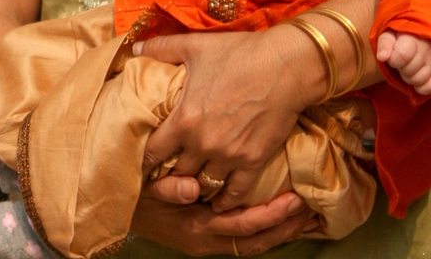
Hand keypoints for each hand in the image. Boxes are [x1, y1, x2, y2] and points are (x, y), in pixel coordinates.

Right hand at [130, 192, 313, 255]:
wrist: (118, 211)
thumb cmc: (133, 193)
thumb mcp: (145, 188)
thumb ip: (167, 188)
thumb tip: (192, 187)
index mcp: (195, 226)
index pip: (242, 224)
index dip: (271, 214)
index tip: (294, 198)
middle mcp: (206, 240)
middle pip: (256, 240)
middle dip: (286, 226)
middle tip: (312, 208)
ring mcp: (207, 242)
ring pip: (253, 243)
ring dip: (280, 231)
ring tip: (306, 215)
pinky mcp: (206, 238)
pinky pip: (243, 239)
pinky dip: (265, 230)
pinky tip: (280, 217)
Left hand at [136, 25, 318, 212]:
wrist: (285, 66)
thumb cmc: (238, 53)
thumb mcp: (195, 46)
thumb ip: (161, 49)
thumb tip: (135, 50)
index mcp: (184, 119)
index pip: (152, 152)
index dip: (144, 158)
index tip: (141, 159)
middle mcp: (203, 143)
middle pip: (176, 174)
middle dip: (169, 174)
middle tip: (165, 173)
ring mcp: (229, 156)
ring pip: (204, 185)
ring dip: (196, 185)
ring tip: (190, 182)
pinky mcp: (254, 161)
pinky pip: (235, 193)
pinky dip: (225, 200)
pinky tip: (219, 200)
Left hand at [376, 30, 430, 95]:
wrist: (424, 37)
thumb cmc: (403, 36)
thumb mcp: (390, 34)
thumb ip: (384, 44)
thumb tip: (381, 57)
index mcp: (412, 39)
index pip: (403, 55)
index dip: (394, 60)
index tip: (393, 57)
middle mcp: (426, 51)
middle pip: (409, 71)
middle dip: (400, 69)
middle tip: (401, 62)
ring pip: (418, 80)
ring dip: (409, 78)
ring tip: (408, 68)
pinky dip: (421, 88)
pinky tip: (416, 80)